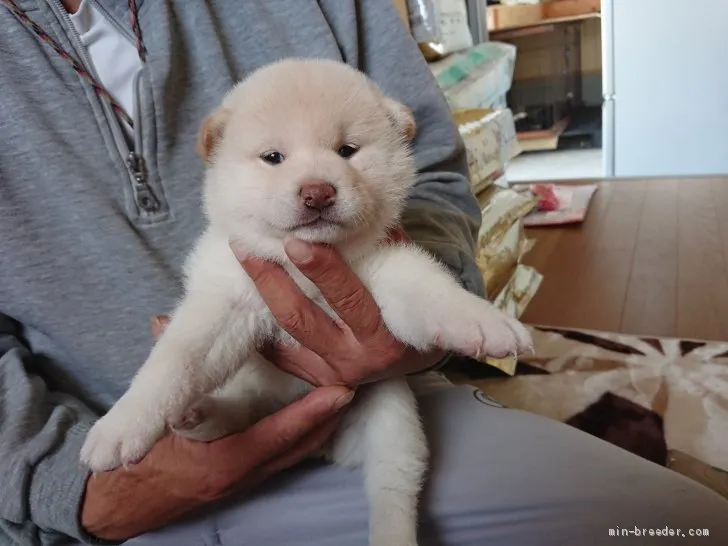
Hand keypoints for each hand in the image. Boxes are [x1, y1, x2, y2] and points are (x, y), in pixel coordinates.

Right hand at [81, 318, 352, 540]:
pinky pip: (286, 458)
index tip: (338, 392)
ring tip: (341, 397)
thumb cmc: (139, 464)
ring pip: (297, 454)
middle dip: (328, 420)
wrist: (127, 505)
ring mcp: (247, 481)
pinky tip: (315, 417)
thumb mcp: (148, 421)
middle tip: (353, 387)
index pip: (278, 435)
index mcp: (223, 461)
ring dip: (320, 427)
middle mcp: (242, 475)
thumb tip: (160, 325)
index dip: (311, 414)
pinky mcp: (246, 480)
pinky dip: (303, 436)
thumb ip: (160, 373)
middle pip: (299, 447)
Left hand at [236, 229, 444, 386]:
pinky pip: (280, 355)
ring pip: (285, 334)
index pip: (348, 300)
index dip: (321, 270)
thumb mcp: (409, 277)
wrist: (420, 357)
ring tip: (243, 261)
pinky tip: (249, 299)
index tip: (294, 242)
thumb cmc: (416, 308)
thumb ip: (386, 247)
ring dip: (261, 297)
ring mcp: (333, 374)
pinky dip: (264, 326)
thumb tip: (356, 208)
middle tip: (247, 248)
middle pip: (302, 319)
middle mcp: (356, 360)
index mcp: (383, 338)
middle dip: (271, 281)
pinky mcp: (317, 379)